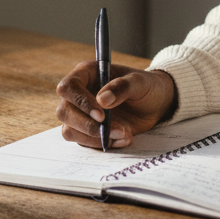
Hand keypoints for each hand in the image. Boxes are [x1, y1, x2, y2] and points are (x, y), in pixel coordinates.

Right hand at [55, 61, 176, 149]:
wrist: (155, 103)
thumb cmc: (146, 86)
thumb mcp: (140, 82)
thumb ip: (122, 86)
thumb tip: (102, 99)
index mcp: (88, 74)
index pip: (68, 87)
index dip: (80, 101)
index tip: (101, 115)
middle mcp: (79, 93)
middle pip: (64, 112)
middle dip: (88, 125)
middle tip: (116, 129)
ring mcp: (81, 114)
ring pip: (69, 130)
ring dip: (94, 137)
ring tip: (124, 134)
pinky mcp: (87, 131)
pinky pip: (84, 142)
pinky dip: (102, 144)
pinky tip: (123, 138)